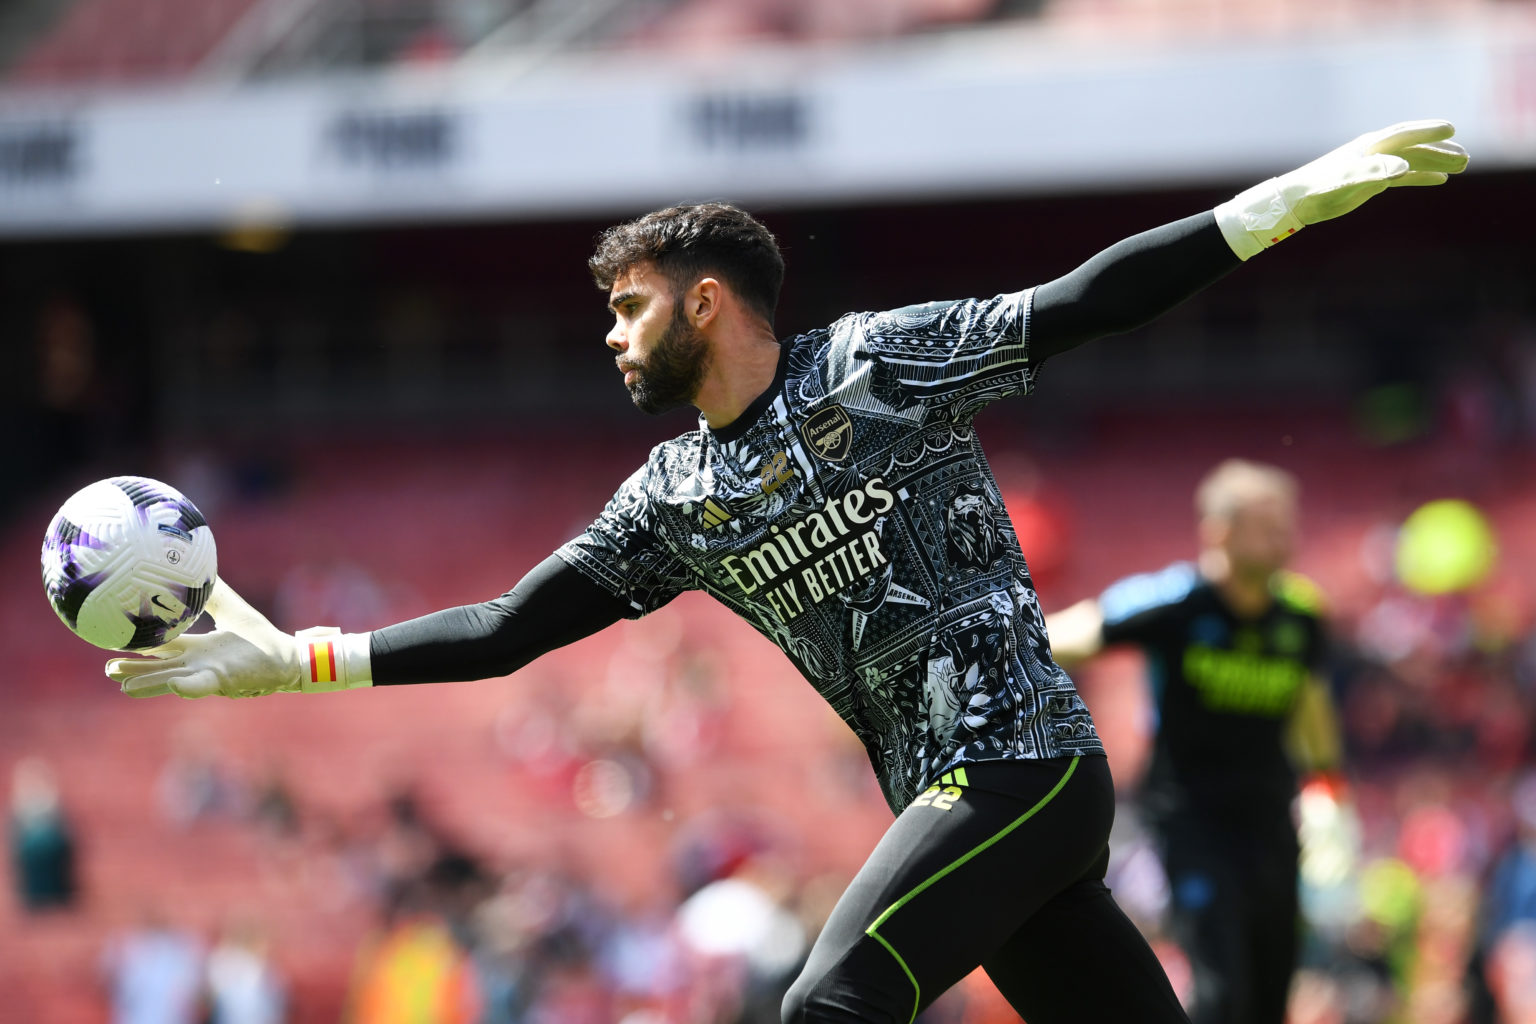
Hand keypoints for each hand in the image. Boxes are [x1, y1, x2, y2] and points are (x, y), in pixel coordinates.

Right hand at [108, 578, 303, 698]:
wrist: (287, 657)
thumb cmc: (259, 637)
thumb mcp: (231, 608)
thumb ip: (214, 591)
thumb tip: (198, 562)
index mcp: (196, 648)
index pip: (162, 646)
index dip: (140, 644)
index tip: (115, 638)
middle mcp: (197, 664)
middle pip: (159, 667)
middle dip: (135, 670)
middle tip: (109, 669)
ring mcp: (208, 674)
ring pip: (172, 680)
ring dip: (149, 684)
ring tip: (126, 688)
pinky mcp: (223, 681)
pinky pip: (202, 685)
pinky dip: (188, 687)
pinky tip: (173, 684)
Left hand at [1217, 120, 1468, 259]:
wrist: (1297, 202)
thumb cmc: (1319, 188)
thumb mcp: (1346, 180)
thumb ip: (1374, 173)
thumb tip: (1403, 168)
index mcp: (1370, 147)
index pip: (1404, 135)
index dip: (1427, 131)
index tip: (1451, 129)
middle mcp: (1374, 153)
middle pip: (1414, 148)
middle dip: (1439, 150)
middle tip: (1466, 157)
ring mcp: (1374, 166)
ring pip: (1411, 161)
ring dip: (1435, 163)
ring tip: (1461, 166)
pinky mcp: (1371, 182)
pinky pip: (1403, 177)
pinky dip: (1421, 177)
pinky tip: (1439, 180)